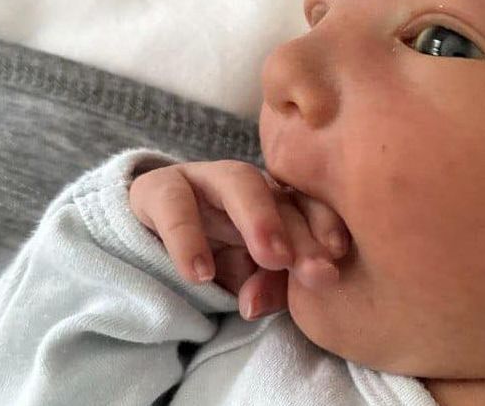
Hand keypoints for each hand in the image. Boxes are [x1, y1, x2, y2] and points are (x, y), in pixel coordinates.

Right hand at [128, 159, 349, 320]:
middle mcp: (249, 183)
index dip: (326, 224)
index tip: (339, 254)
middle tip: (316, 270)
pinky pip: (175, 204)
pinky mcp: (160, 187)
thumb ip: (264, 289)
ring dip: (260, 219)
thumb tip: (253, 307)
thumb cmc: (212, 253)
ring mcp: (205, 178)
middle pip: (281, 196)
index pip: (309, 206)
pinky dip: (187, 238)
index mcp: (277, 200)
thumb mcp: (244, 277)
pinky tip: (199, 274)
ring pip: (239, 181)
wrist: (145, 235)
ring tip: (274, 260)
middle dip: (302, 233)